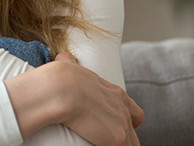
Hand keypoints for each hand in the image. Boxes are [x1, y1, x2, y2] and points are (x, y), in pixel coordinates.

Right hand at [5, 52, 143, 145]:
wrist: (60, 87)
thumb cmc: (60, 76)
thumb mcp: (70, 66)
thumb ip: (71, 63)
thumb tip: (64, 57)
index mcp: (115, 93)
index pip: (134, 112)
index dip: (128, 122)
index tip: (114, 126)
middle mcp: (123, 108)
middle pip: (133, 131)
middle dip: (124, 137)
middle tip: (106, 138)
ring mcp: (122, 124)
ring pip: (131, 143)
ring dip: (119, 144)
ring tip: (100, 143)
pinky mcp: (117, 138)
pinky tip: (95, 145)